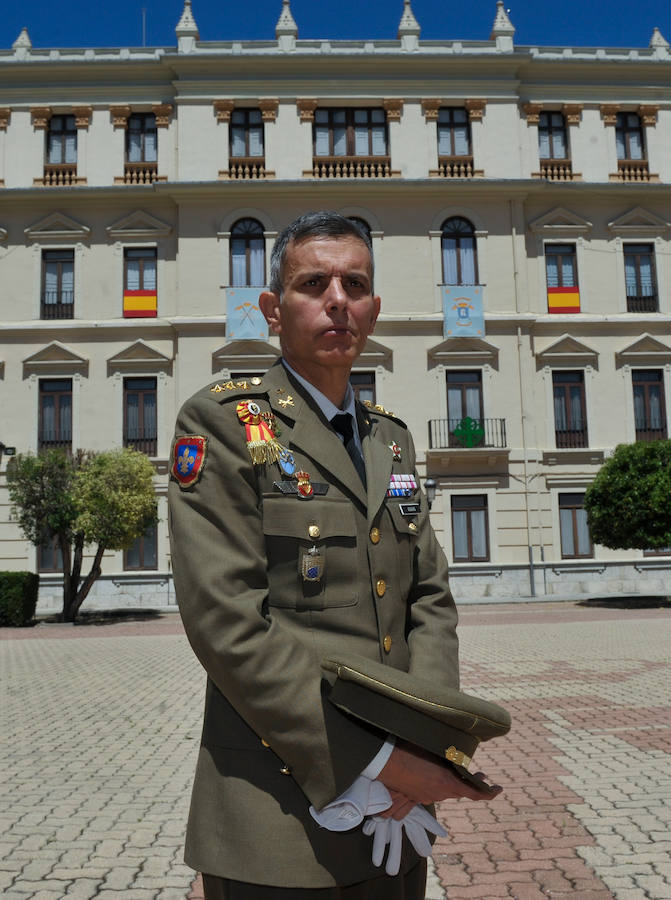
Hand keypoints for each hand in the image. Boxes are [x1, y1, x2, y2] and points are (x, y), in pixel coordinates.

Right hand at [378, 741, 501, 808]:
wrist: (384, 760)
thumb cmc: (410, 750)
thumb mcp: (435, 751)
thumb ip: (450, 757)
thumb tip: (461, 758)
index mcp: (447, 783)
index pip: (475, 793)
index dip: (489, 793)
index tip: (498, 789)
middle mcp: (439, 794)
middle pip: (459, 790)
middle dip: (468, 781)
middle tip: (478, 772)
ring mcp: (426, 797)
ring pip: (444, 790)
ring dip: (450, 781)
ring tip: (450, 767)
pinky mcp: (415, 796)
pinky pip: (430, 791)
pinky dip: (435, 784)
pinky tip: (430, 773)